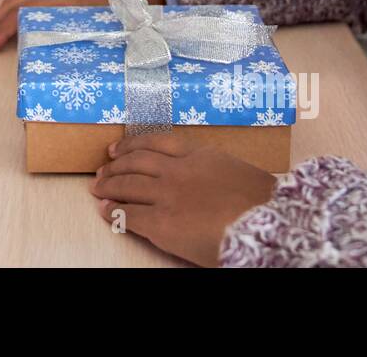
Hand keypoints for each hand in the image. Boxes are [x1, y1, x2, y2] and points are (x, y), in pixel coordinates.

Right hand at [0, 0, 164, 53]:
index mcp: (63, 2)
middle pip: (13, 6)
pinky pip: (29, 1)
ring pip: (18, 2)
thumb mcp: (106, 32)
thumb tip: (68, 75)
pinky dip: (12, 14)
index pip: (21, 15)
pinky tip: (7, 29)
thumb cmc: (128, 15)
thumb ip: (86, 47)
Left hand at [91, 134, 276, 266]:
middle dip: (116, 164)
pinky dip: (114, 211)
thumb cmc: (264, 204)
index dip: (133, 144)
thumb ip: (218, 170)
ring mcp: (167, 194)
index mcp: (201, 154)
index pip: (158, 141)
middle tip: (103, 168)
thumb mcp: (240, 173)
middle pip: (137, 161)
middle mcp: (179, 170)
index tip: (119, 147)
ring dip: (109, 185)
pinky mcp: (161, 222)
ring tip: (97, 187)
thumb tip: (212, 181)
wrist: (268, 225)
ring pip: (127, 184)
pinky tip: (105, 211)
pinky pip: (129, 214)